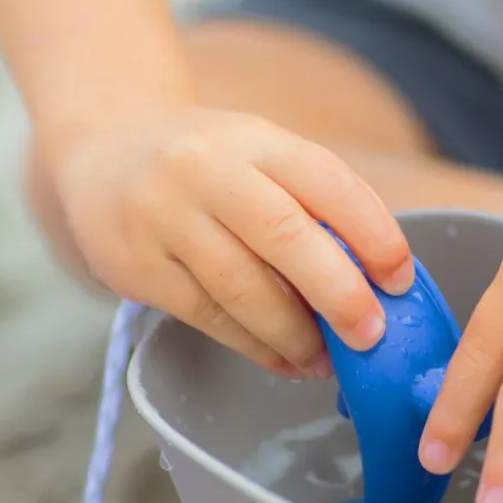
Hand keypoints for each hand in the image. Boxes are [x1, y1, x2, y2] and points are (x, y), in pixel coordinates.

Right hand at [54, 105, 413, 376]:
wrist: (102, 152)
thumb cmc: (209, 167)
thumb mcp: (261, 157)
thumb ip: (313, 205)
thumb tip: (377, 286)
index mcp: (256, 140)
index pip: (327, 181)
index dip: (373, 234)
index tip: (400, 280)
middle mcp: (208, 170)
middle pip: (286, 236)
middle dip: (339, 295)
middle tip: (371, 336)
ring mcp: (166, 217)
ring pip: (243, 288)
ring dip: (295, 336)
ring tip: (325, 362)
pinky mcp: (137, 266)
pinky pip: (208, 316)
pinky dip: (254, 346)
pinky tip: (284, 361)